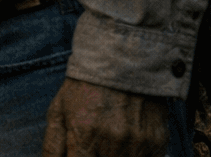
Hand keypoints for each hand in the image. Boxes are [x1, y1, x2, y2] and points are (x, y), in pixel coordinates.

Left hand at [41, 78, 169, 156]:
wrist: (122, 61)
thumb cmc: (85, 87)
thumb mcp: (59, 110)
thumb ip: (53, 145)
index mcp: (83, 134)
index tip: (81, 154)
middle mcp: (111, 141)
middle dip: (96, 155)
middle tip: (95, 143)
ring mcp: (137, 143)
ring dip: (116, 155)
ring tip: (110, 138)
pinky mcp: (157, 142)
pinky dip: (136, 154)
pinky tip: (128, 140)